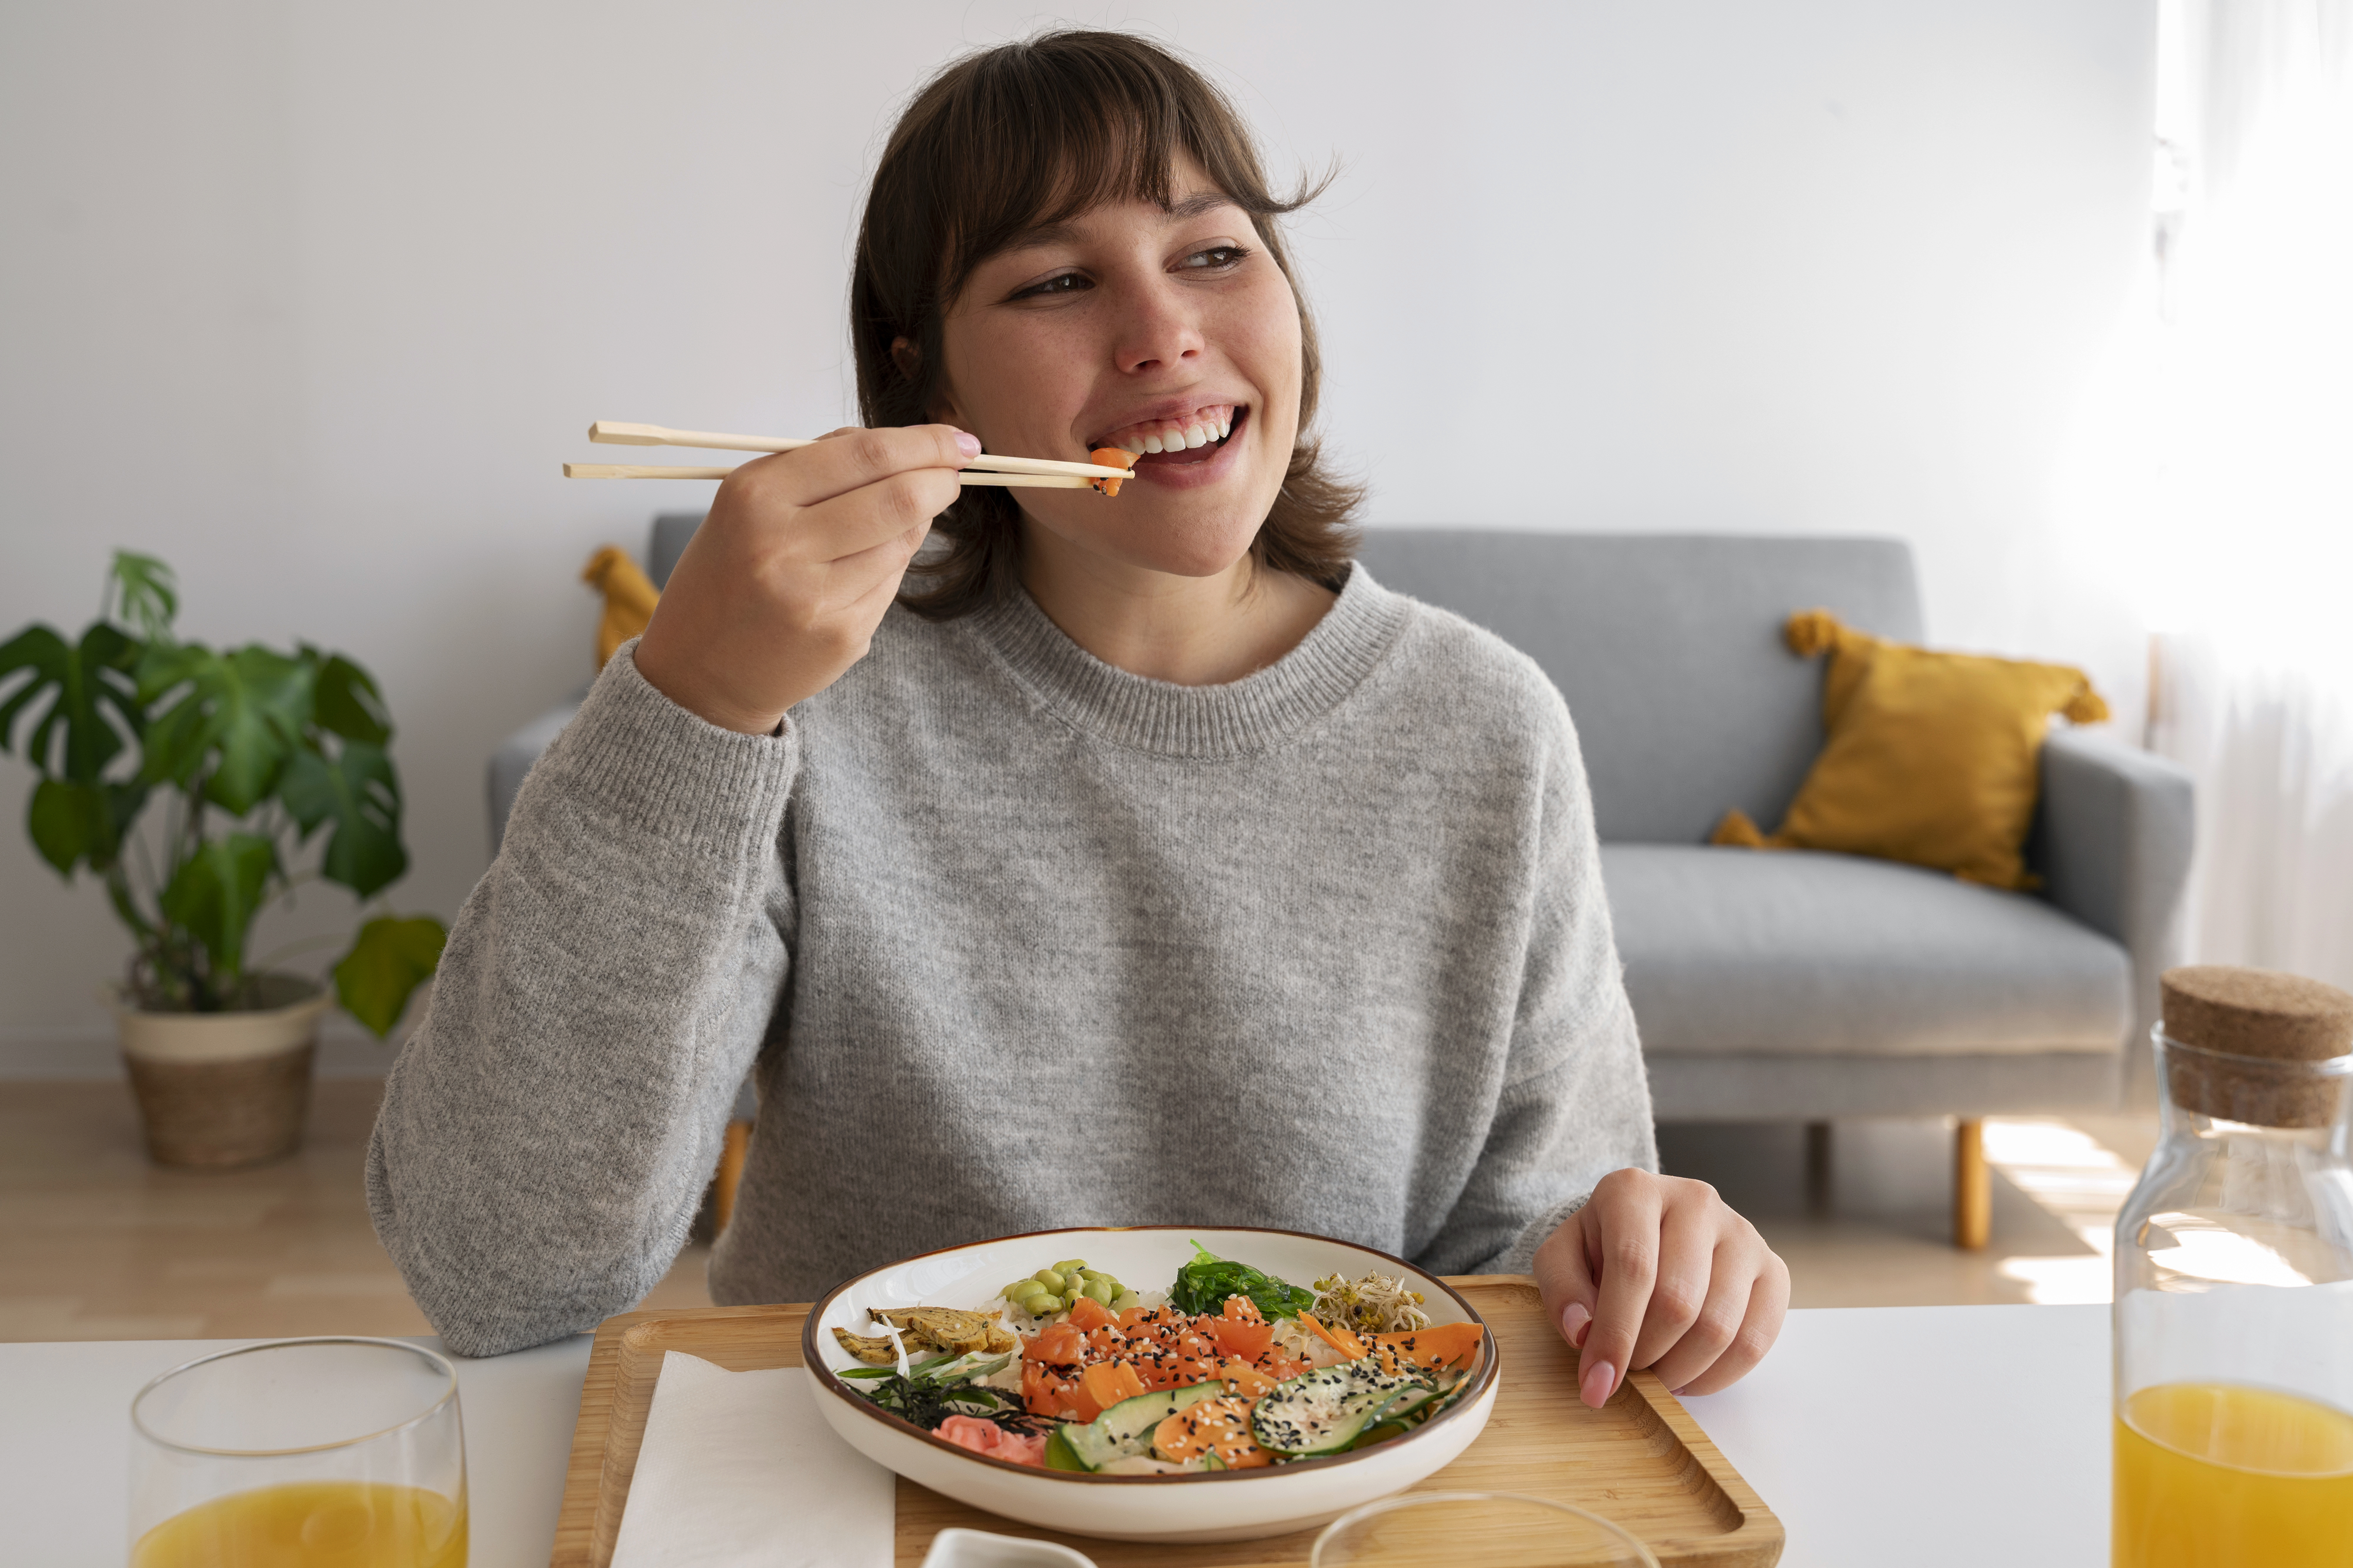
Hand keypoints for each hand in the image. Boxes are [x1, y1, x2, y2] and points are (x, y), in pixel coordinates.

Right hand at [632, 424, 979, 732]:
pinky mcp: (840, 635)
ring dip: (917, 523)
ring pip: (902, 541)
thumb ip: (818, 467)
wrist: (699, 671)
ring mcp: (813, 595)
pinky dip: (892, 565)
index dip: (927, 443)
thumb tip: (904, 447)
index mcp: (755, 495)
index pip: (866, 454)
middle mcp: (781, 543)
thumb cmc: (730, 573)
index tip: (958, 440)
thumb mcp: (749, 504)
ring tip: (900, 519)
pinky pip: (891, 584)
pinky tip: (868, 566)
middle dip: (941, 479)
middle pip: (898, 496)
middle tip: (956, 472)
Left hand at [1534, 1168, 1788, 1408]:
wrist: (1647, 1231)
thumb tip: (1583, 1333)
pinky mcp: (1772, 1269)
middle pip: (1678, 1301)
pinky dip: (1719, 1375)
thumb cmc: (1600, 1249)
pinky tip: (1689, 1375)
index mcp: (1635, 1190)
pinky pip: (1757, 1339)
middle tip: (1627, 1375)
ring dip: (1681, 1370)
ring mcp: (1742, 1234)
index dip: (1615, 1334)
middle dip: (1647, 1356)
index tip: (1597, 1384)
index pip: (1633, 1267)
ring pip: (1720, 1326)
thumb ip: (1561, 1291)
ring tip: (1655, 1376)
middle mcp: (1696, 1201)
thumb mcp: (1561, 1260)